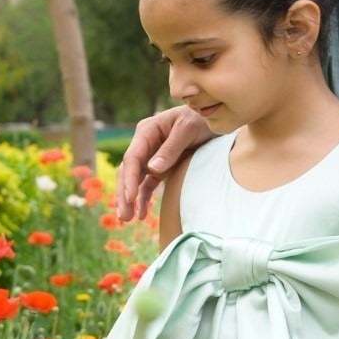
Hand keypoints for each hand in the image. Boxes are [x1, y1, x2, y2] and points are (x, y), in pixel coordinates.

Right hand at [116, 105, 213, 223]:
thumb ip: (171, 148)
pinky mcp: (161, 166)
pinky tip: (142, 214)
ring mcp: (151, 156)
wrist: (214, 118)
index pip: (132, 158)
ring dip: (130, 200)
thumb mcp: (188, 129)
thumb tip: (152, 168)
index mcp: (147, 131)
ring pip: (135, 180)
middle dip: (124, 194)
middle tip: (124, 216)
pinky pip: (147, 184)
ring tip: (127, 219)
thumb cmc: (200, 119)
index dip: (129, 179)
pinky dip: (143, 198)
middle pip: (128, 171)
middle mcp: (145, 144)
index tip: (129, 198)